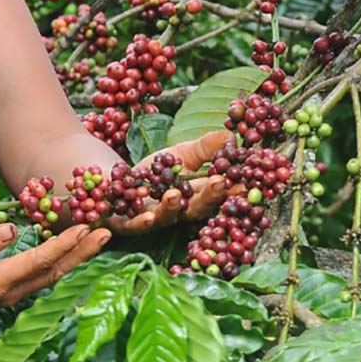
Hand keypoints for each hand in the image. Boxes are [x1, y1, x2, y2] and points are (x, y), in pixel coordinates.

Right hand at [0, 223, 110, 315]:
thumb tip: (11, 229)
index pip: (39, 261)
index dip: (63, 244)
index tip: (85, 228)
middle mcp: (10, 294)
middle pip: (54, 272)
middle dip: (82, 253)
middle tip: (107, 233)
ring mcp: (10, 296)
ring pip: (51, 277)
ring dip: (75, 259)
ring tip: (95, 241)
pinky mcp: (7, 293)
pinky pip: (41, 278)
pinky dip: (59, 263)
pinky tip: (68, 253)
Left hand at [105, 129, 230, 235]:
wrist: (115, 181)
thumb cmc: (154, 170)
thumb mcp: (180, 154)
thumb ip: (204, 148)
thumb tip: (231, 136)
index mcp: (195, 198)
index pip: (217, 195)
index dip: (232, 191)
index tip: (245, 180)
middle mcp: (177, 213)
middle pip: (195, 209)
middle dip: (209, 197)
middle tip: (221, 182)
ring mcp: (152, 219)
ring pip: (165, 217)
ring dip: (171, 208)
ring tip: (175, 195)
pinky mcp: (126, 223)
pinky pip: (134, 225)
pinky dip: (141, 222)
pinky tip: (147, 216)